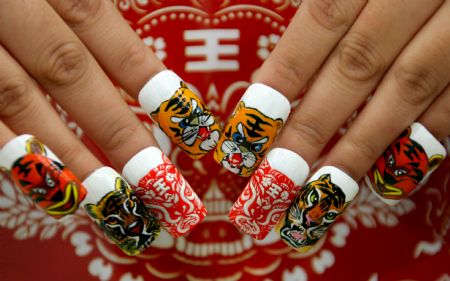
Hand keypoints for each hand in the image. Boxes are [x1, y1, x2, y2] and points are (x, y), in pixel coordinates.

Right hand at [0, 0, 208, 254]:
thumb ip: (86, 3)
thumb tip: (129, 43)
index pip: (102, 30)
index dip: (146, 78)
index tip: (188, 123)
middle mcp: (6, 4)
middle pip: (68, 71)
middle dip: (115, 130)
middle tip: (156, 180)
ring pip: (13, 98)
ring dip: (62, 152)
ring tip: (104, 197)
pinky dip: (6, 146)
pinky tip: (40, 178)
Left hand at [227, 0, 448, 247]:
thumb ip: (326, 2)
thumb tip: (276, 56)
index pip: (321, 18)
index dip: (286, 74)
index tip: (251, 125)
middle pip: (358, 64)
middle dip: (315, 126)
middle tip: (278, 178)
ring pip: (411, 84)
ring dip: (365, 143)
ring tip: (327, 189)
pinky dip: (428, 132)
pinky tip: (394, 168)